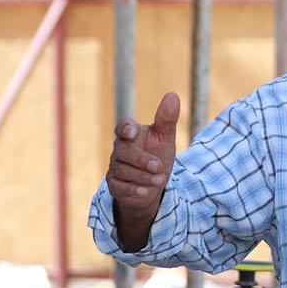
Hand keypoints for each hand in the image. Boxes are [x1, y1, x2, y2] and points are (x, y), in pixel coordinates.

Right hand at [109, 92, 179, 246]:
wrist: (154, 185)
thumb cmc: (157, 155)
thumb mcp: (165, 138)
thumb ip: (167, 119)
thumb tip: (172, 95)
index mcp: (131, 134)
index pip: (122, 127)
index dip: (125, 130)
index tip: (133, 133)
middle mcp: (119, 150)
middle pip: (123, 152)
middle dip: (142, 160)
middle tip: (158, 167)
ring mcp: (115, 168)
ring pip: (122, 171)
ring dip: (143, 177)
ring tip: (160, 180)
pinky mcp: (114, 185)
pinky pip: (119, 187)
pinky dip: (134, 190)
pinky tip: (146, 191)